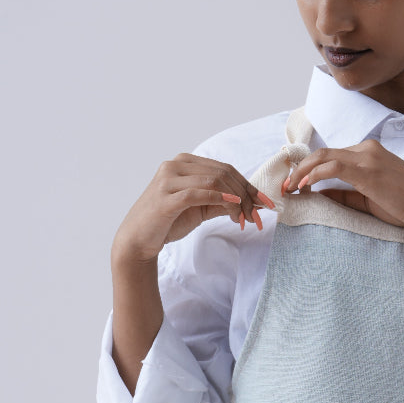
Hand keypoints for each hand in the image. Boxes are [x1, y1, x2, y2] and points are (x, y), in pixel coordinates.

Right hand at [112, 154, 274, 265]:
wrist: (138, 240)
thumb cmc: (168, 222)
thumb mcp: (200, 208)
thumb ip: (222, 201)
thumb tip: (251, 202)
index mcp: (184, 163)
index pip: (225, 169)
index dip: (248, 185)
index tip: (265, 203)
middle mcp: (175, 165)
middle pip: (223, 173)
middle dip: (246, 194)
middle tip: (258, 215)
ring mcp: (168, 179)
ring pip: (215, 181)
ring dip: (237, 201)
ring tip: (245, 219)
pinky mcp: (166, 197)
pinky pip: (199, 193)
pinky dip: (221, 198)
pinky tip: (234, 207)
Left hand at [281, 139, 403, 230]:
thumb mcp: (370, 198)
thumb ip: (345, 194)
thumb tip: (320, 194)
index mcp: (370, 152)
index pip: (332, 155)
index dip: (309, 169)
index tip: (296, 184)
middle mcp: (367, 149)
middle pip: (323, 153)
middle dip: (300, 169)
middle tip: (286, 187)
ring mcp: (368, 157)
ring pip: (324, 157)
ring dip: (302, 172)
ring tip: (291, 188)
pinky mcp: (368, 170)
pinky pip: (332, 167)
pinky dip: (314, 175)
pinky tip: (305, 186)